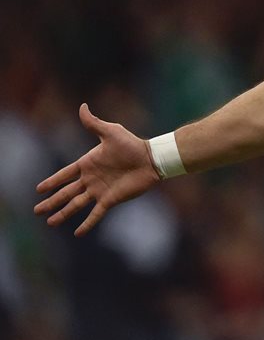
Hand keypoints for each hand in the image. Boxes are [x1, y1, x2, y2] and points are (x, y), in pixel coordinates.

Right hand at [34, 104, 161, 235]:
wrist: (151, 159)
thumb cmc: (132, 144)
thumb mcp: (111, 132)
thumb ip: (94, 123)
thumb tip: (82, 106)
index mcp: (88, 163)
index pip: (64, 175)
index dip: (52, 182)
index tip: (39, 189)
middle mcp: (91, 179)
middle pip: (66, 193)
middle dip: (51, 202)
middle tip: (36, 211)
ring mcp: (100, 190)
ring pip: (76, 204)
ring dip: (63, 214)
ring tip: (50, 223)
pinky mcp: (111, 199)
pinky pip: (96, 214)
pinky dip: (87, 223)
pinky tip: (78, 233)